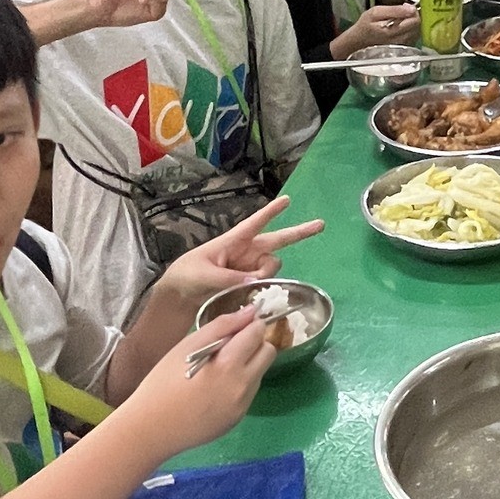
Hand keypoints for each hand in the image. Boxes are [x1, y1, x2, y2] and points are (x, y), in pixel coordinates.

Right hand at [125, 305, 274, 457]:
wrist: (151, 427)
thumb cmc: (163, 382)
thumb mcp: (187, 345)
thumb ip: (222, 326)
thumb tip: (251, 311)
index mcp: (228, 363)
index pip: (258, 333)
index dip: (250, 324)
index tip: (236, 327)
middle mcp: (242, 385)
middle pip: (268, 352)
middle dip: (255, 343)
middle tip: (230, 346)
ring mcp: (243, 405)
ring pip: (260, 372)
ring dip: (248, 364)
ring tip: (219, 369)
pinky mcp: (238, 418)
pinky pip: (249, 392)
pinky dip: (240, 384)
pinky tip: (215, 389)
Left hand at [157, 195, 325, 311]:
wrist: (178, 298)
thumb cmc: (187, 276)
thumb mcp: (204, 275)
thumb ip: (230, 278)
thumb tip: (253, 282)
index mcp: (233, 241)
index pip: (255, 223)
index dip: (271, 212)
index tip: (288, 200)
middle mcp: (247, 252)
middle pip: (278, 240)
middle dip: (299, 232)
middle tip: (321, 224)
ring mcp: (250, 268)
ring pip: (272, 268)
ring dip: (265, 277)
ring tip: (243, 288)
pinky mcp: (250, 284)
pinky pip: (266, 284)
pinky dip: (262, 290)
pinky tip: (249, 296)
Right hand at [332, 5, 420, 58]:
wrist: (359, 41)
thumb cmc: (366, 25)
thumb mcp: (375, 12)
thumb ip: (395, 10)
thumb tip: (412, 9)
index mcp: (393, 30)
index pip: (415, 20)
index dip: (414, 11)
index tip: (406, 6)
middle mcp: (400, 40)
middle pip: (418, 26)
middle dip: (414, 16)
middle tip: (404, 12)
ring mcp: (403, 45)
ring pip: (418, 31)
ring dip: (413, 23)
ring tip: (402, 20)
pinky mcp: (403, 48)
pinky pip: (414, 37)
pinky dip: (411, 30)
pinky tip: (402, 27)